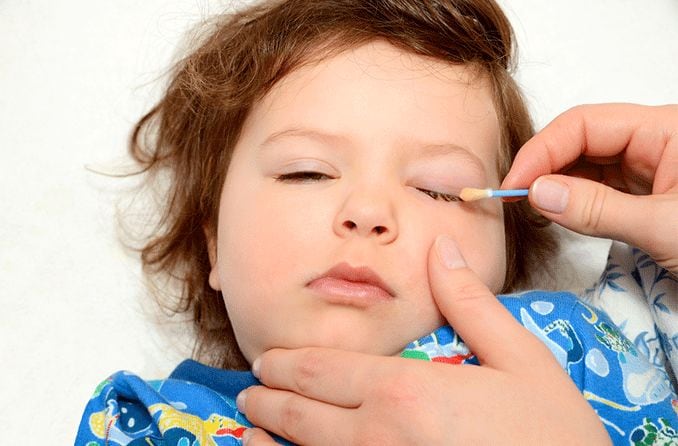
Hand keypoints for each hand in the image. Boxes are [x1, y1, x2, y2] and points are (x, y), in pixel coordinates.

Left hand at [236, 236, 609, 444]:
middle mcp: (375, 435)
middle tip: (250, 393)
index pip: (321, 370)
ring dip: (266, 441)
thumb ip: (470, 304)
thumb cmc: (552, 435)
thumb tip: (441, 249)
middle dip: (268, 399)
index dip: (286, 365)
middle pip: (300, 412)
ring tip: (246, 432)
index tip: (266, 362)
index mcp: (403, 390)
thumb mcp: (520, 359)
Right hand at [502, 103, 677, 274]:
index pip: (584, 124)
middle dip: (544, 166)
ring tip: (529, 205)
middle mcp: (654, 142)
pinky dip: (573, 200)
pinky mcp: (647, 195)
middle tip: (514, 198)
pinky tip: (556, 211)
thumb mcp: (664, 227)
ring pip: (588, 165)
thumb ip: (598, 209)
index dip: (542, 151)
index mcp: (664, 130)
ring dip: (555, 184)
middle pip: (582, 140)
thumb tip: (537, 194)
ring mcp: (651, 169)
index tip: (513, 185)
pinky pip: (599, 189)